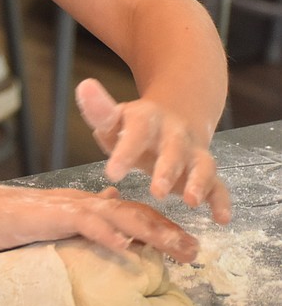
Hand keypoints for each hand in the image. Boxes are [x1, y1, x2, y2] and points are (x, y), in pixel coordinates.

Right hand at [0, 182, 196, 261]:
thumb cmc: (0, 224)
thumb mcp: (45, 225)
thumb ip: (75, 223)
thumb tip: (105, 214)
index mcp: (79, 206)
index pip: (128, 214)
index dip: (159, 227)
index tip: (185, 246)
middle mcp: (78, 202)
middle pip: (133, 213)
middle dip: (167, 231)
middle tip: (195, 251)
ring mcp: (64, 207)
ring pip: (117, 215)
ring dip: (150, 232)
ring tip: (176, 248)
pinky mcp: (47, 215)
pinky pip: (83, 222)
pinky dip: (106, 234)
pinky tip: (125, 246)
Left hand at [75, 79, 230, 224]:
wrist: (173, 118)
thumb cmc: (133, 127)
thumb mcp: (114, 118)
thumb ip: (99, 110)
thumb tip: (83, 87)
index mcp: (147, 119)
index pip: (137, 132)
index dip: (126, 152)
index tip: (112, 173)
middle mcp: (174, 134)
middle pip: (173, 149)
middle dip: (166, 170)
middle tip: (156, 191)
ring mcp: (193, 152)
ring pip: (201, 165)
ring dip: (198, 182)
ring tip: (191, 201)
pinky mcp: (205, 171)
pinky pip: (218, 185)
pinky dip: (221, 200)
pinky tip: (221, 218)